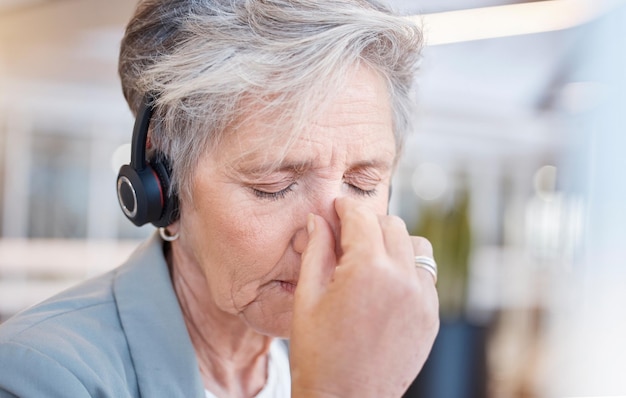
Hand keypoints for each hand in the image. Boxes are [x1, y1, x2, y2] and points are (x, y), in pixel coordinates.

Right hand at [290, 197, 438, 397]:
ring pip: (415, 245)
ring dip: (393, 244)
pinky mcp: (431, 316)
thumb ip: (316, 250)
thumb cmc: (318, 353)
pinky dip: (407, 269)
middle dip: (367, 224)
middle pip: (391, 225)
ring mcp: (423, 298)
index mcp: (368, 270)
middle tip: (346, 238)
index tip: (335, 208)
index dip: (345, 208)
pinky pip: (425, 275)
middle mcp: (403, 278)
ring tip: (369, 261)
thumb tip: (318, 218)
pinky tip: (384, 287)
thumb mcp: (307, 297)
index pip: (361, 217)